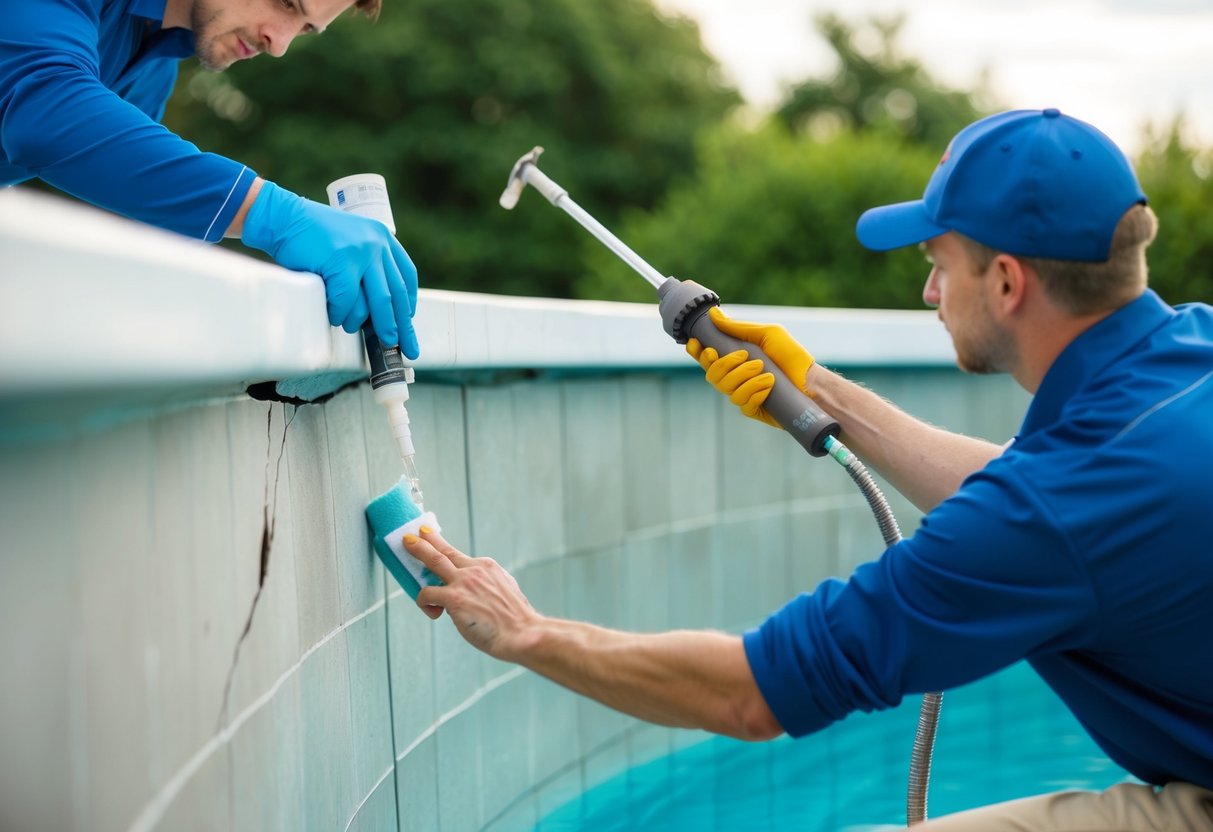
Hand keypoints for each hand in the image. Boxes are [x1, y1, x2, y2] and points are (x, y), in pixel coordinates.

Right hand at [241, 181, 419, 358]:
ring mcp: (362, 253)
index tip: (407, 322)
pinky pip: (347, 302)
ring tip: (350, 327)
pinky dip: (339, 314)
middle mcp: (378, 244)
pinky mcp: (343, 262)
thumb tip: (381, 311)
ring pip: (375, 304)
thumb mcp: (352, 243)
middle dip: (399, 327)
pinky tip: (333, 314)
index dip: (409, 303)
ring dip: (361, 323)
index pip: (406, 277)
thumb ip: (369, 266)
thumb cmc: (313, 237)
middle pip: (396, 296)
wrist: (285, 218)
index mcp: (383, 238)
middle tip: (399, 347)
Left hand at [403, 527, 539, 659]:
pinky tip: (431, 610)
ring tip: (407, 545)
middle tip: (416, 532)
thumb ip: (488, 585)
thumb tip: (475, 591)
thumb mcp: (505, 591)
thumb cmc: (515, 620)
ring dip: (418, 550)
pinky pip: (427, 593)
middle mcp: (474, 569)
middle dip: (428, 539)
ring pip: (433, 560)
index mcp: (487, 567)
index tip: (436, 542)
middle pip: (445, 551)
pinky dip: (424, 600)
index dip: (446, 550)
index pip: (460, 557)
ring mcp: (463, 582)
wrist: (521, 633)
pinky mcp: (454, 598)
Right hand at [686, 306, 813, 427]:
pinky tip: (769, 386)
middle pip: (711, 374)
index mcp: (734, 358)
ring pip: (725, 388)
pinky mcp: (752, 409)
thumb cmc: (791, 356)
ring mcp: (742, 393)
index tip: (700, 345)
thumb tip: (713, 314)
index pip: (706, 357)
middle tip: (746, 356)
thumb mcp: (767, 334)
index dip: (697, 352)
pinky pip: (741, 402)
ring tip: (765, 371)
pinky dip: (754, 391)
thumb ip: (739, 328)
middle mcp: (734, 377)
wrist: (811, 382)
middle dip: (726, 364)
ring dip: (744, 377)